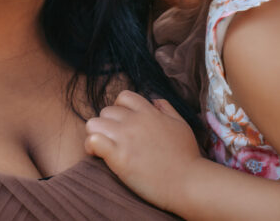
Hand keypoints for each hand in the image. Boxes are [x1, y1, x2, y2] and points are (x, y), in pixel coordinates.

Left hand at [84, 90, 201, 211]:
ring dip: (95, 134)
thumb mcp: (181, 125)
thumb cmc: (187, 157)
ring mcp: (125, 138)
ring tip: (103, 147)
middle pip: (105, 111)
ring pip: (93, 123)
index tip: (123, 123)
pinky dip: (91, 147)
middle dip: (107, 124)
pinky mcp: (119, 158)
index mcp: (149, 113)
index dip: (119, 108)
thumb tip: (154, 101)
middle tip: (113, 140)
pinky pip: (93, 141)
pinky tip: (99, 155)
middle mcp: (135, 121)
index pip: (124, 96)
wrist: (188, 182)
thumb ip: (167, 109)